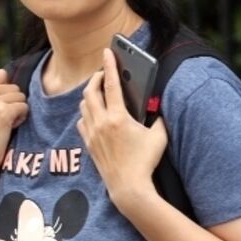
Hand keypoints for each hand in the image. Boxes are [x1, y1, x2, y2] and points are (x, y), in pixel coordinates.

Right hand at [0, 69, 28, 173]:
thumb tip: (16, 77)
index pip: (2, 74)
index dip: (5, 90)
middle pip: (14, 86)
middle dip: (12, 102)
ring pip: (21, 96)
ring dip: (17, 110)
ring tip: (3, 124)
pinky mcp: (3, 112)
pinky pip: (24, 107)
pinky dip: (21, 118)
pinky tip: (9, 128)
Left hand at [77, 48, 167, 203]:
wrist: (128, 188)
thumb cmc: (145, 162)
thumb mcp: (159, 136)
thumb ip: (159, 118)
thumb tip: (158, 109)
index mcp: (118, 117)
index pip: (112, 84)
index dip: (110, 65)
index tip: (108, 52)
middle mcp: (101, 123)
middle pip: (91, 91)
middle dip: (96, 79)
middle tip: (104, 74)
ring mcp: (92, 133)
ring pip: (84, 106)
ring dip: (90, 95)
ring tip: (100, 92)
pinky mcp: (88, 144)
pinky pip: (82, 121)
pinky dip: (86, 113)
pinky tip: (94, 115)